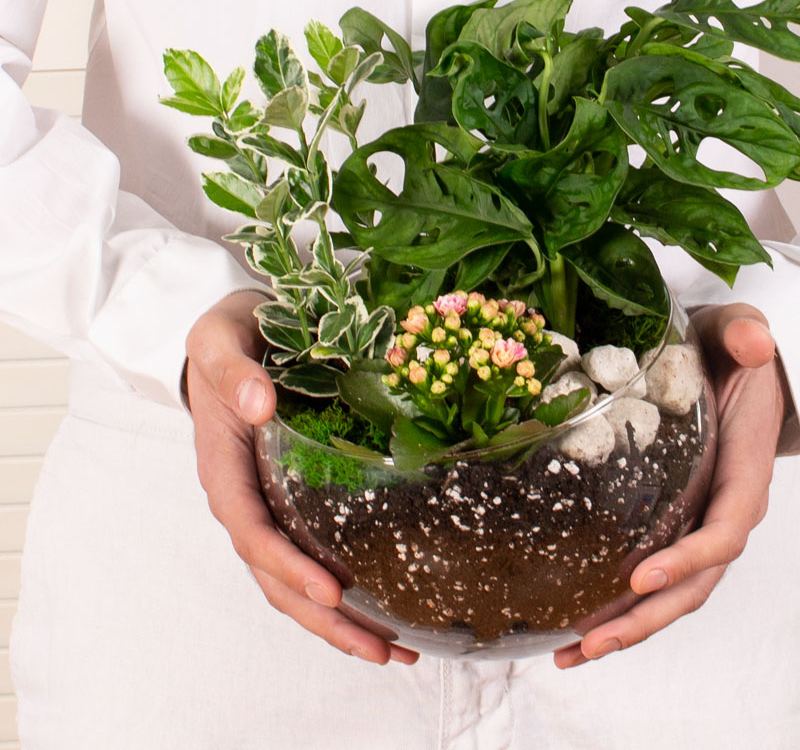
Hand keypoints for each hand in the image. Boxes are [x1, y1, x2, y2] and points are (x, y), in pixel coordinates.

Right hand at [185, 290, 418, 665]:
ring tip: (395, 650)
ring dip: (339, 621)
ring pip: (293, 580)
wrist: (232, 332)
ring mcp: (267, 503)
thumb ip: (233, 370)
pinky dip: (345, 589)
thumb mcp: (219, 338)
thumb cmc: (226, 336)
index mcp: (222, 465)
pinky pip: (312, 553)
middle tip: (381, 649)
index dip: (288, 565)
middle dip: (325, 620)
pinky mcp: (291, 498)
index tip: (332, 590)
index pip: (252, 530)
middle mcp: (243, 496)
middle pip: (275, 576)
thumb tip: (260, 405)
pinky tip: (387, 608)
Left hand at [553, 302, 783, 668]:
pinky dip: (619, 606)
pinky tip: (573, 625)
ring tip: (569, 652)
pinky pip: (653, 574)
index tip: (640, 577)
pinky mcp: (676, 523)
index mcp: (745, 472)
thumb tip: (756, 343)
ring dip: (626, 628)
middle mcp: (727, 509)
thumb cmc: (736, 351)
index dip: (687, 560)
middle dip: (645, 618)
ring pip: (672, 593)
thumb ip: (748, 335)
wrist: (738, 363)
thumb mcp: (741, 331)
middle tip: (589, 643)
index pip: (725, 529)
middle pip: (695, 584)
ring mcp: (701, 522)